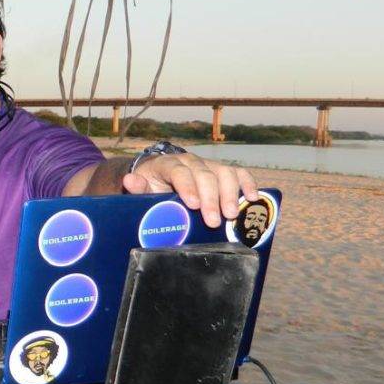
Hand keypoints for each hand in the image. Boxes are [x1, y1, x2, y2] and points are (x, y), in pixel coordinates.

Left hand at [122, 153, 258, 227]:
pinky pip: (238, 173)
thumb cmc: (150, 186)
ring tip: (232, 215)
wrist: (157, 176)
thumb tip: (129, 180)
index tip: (193, 205)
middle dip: (211, 198)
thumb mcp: (140, 188)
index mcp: (168, 164)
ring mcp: (207, 165)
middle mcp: (190, 162)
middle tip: (214, 221)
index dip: (188, 187)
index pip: (179, 172)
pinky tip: (253, 198)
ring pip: (224, 172)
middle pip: (205, 174)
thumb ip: (137, 186)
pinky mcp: (220, 172)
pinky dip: (248, 183)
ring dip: (230, 193)